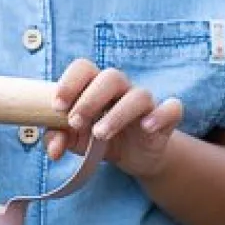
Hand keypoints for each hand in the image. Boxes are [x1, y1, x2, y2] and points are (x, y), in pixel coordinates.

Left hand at [45, 59, 183, 177]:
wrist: (132, 157)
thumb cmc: (97, 138)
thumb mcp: (74, 140)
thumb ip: (57, 139)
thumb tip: (53, 150)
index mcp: (94, 85)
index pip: (84, 68)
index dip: (69, 82)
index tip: (57, 106)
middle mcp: (121, 89)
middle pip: (110, 77)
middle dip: (89, 99)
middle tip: (75, 122)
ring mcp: (144, 102)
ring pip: (138, 95)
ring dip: (117, 114)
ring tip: (100, 134)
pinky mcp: (165, 119)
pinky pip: (172, 109)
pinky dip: (160, 115)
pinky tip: (146, 127)